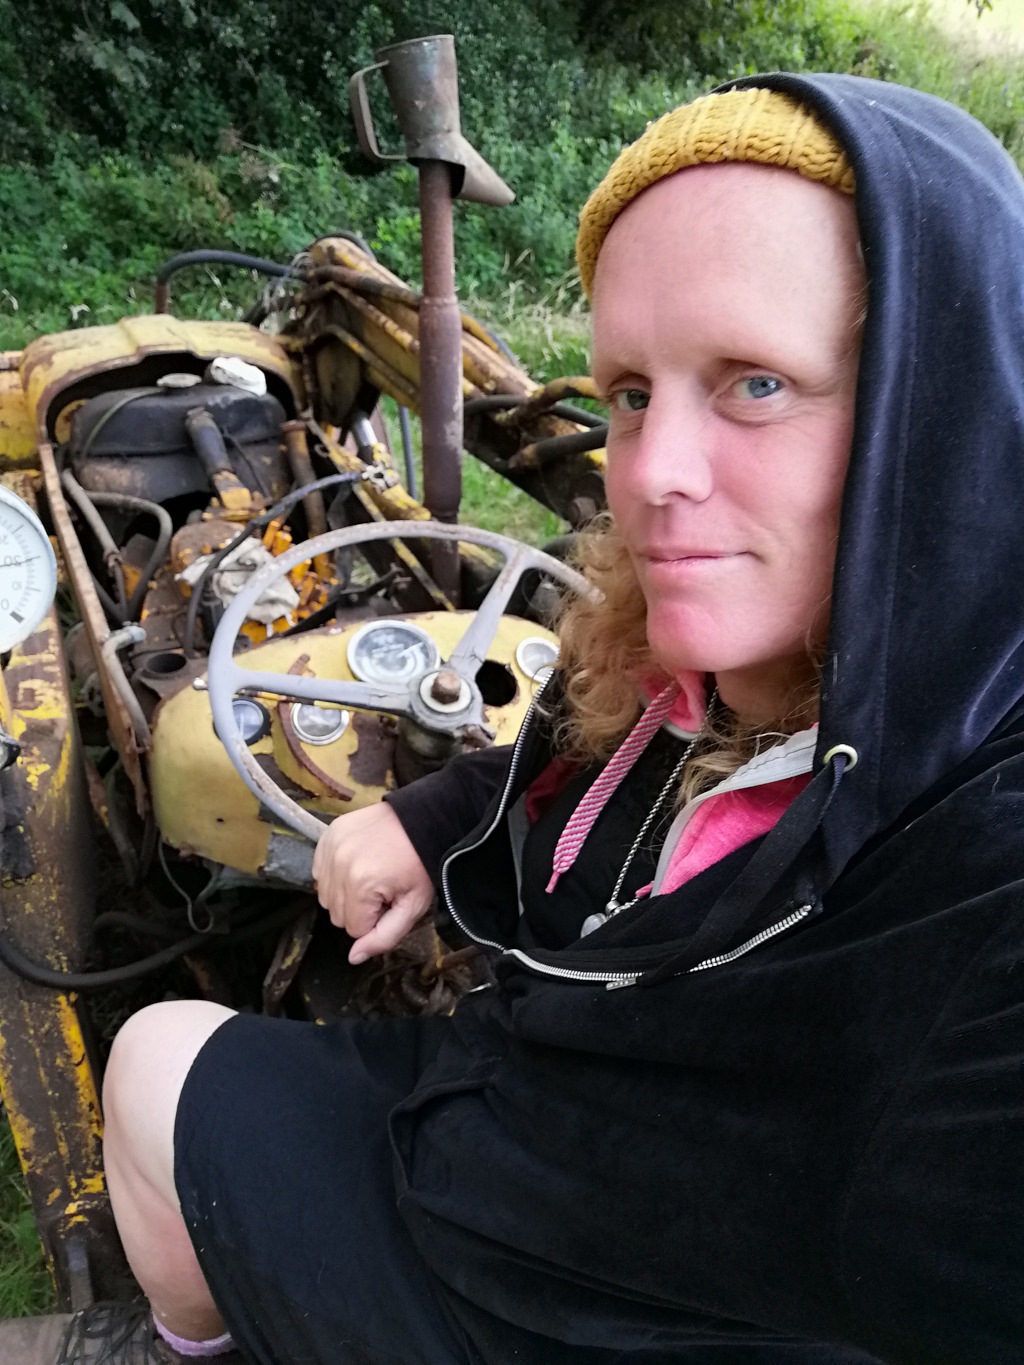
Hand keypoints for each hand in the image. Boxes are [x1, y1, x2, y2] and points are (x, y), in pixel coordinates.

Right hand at [312, 802, 434, 963]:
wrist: (421, 820)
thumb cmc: (420, 863)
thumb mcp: (412, 906)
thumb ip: (384, 938)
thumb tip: (354, 958)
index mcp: (361, 886)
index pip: (354, 929)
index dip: (375, 919)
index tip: (390, 900)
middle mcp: (339, 867)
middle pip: (337, 915)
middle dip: (360, 908)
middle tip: (383, 887)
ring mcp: (330, 849)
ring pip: (326, 896)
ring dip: (346, 892)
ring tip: (371, 874)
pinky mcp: (327, 837)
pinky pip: (319, 872)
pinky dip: (335, 873)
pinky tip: (358, 864)